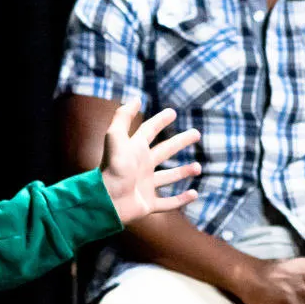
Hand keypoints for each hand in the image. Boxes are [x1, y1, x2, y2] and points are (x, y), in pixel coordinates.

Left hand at [98, 103, 202, 225]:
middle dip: (180, 142)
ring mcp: (145, 186)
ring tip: (198, 167)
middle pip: (164, 151)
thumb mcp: (115, 138)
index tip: (172, 112)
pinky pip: (168, 203)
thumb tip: (136, 99)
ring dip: (183, 171)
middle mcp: (141, 166)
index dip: (159, 120)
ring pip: (168, 177)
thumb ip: (123, 117)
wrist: (106, 200)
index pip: (149, 130)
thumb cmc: (112, 169)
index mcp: (134, 150)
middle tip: (196, 133)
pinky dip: (181, 200)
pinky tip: (194, 194)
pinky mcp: (148, 204)